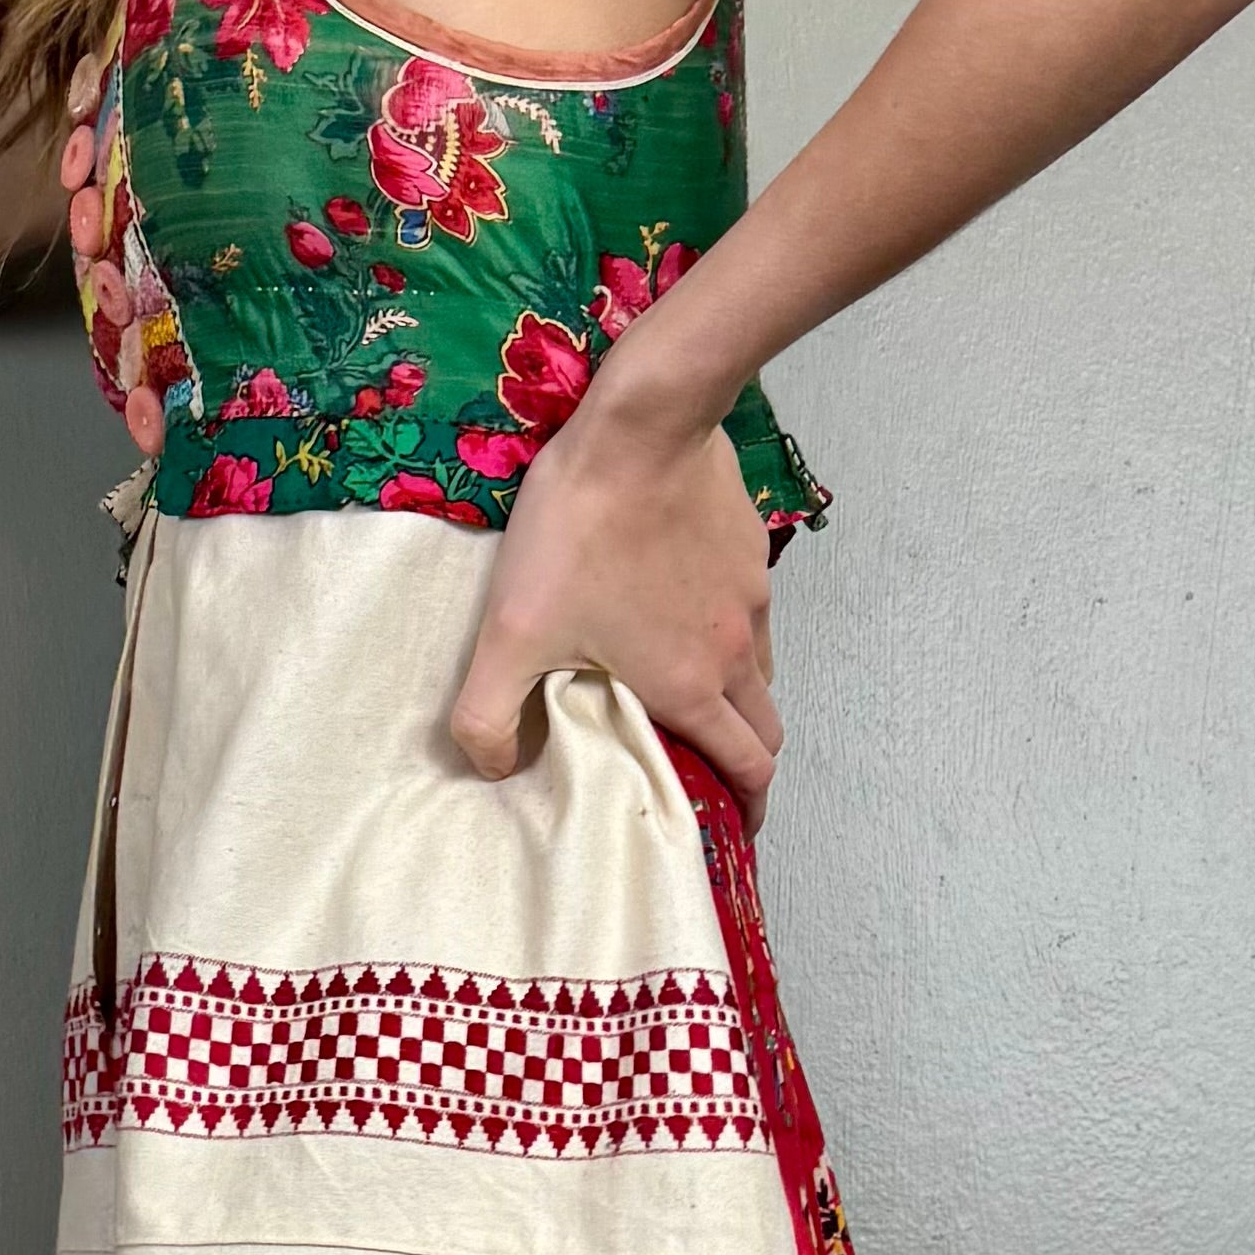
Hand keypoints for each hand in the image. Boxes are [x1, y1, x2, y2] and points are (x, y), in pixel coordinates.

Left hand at [449, 374, 783, 825]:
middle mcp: (734, 651)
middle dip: (749, 763)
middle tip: (714, 774)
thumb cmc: (579, 531)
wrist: (643, 425)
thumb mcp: (509, 631)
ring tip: (695, 698)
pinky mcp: (748, 550)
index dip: (748, 809)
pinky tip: (686, 614)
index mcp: (690, 687)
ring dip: (740, 699)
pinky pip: (751, 613)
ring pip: (761, 672)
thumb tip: (493, 770)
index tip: (733, 828)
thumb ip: (487, 716)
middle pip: (767, 729)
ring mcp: (750, 598)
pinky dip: (732, 636)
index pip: (748, 769)